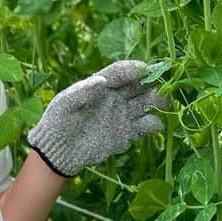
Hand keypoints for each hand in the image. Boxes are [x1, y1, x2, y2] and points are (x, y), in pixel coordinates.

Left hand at [24, 59, 169, 176]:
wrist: (59, 151)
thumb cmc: (57, 122)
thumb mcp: (64, 105)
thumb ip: (82, 92)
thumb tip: (101, 81)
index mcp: (101, 85)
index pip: (121, 72)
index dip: (134, 69)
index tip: (146, 69)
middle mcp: (116, 97)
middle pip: (139, 85)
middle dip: (153, 82)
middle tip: (164, 83)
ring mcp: (123, 115)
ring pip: (146, 103)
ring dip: (157, 100)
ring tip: (163, 102)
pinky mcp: (126, 134)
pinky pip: (145, 126)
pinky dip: (153, 124)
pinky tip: (154, 125)